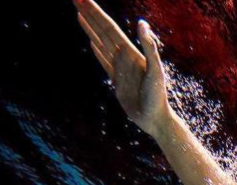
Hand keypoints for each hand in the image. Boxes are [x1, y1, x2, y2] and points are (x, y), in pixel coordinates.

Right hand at [73, 0, 171, 136]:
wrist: (154, 119)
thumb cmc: (157, 97)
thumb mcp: (155, 71)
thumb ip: (149, 48)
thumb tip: (141, 23)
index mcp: (132, 52)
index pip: (109, 28)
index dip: (95, 13)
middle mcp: (124, 57)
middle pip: (103, 31)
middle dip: (90, 14)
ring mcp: (120, 68)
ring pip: (101, 43)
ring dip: (90, 28)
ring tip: (79, 14)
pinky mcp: (117, 81)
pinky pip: (104, 62)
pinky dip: (97, 50)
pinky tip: (91, 41)